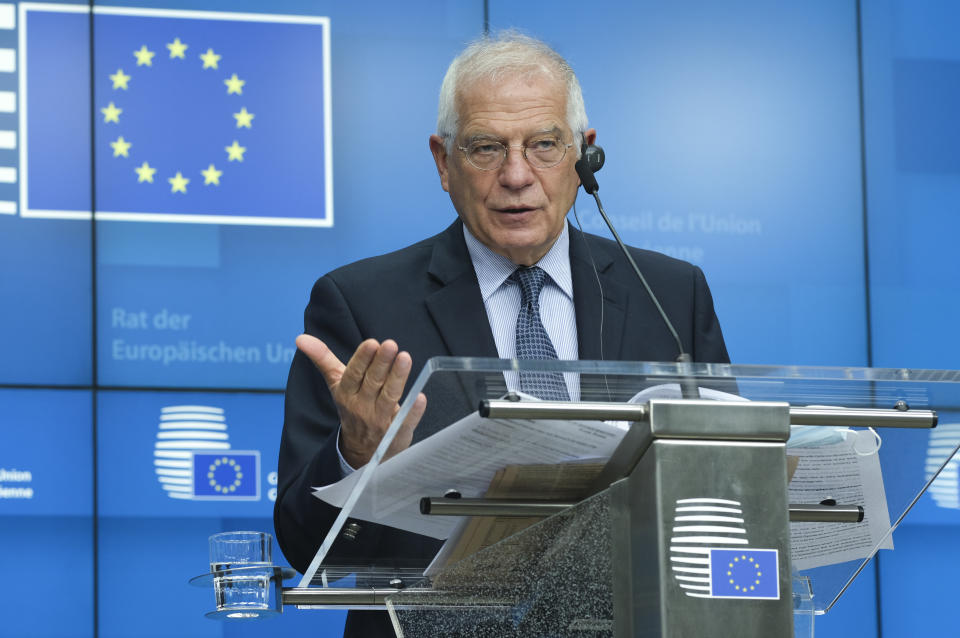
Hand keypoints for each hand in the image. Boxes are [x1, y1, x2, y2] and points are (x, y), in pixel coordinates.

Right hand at [296, 334, 426, 467]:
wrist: (361, 451)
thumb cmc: (352, 407)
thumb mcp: (336, 384)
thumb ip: (323, 359)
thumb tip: (301, 338)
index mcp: (346, 393)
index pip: (354, 374)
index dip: (362, 359)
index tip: (371, 343)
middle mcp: (362, 407)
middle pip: (373, 382)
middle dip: (381, 363)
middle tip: (390, 344)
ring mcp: (380, 420)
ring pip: (389, 397)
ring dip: (398, 378)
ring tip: (405, 358)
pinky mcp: (397, 432)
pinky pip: (405, 421)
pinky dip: (413, 410)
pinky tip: (421, 397)